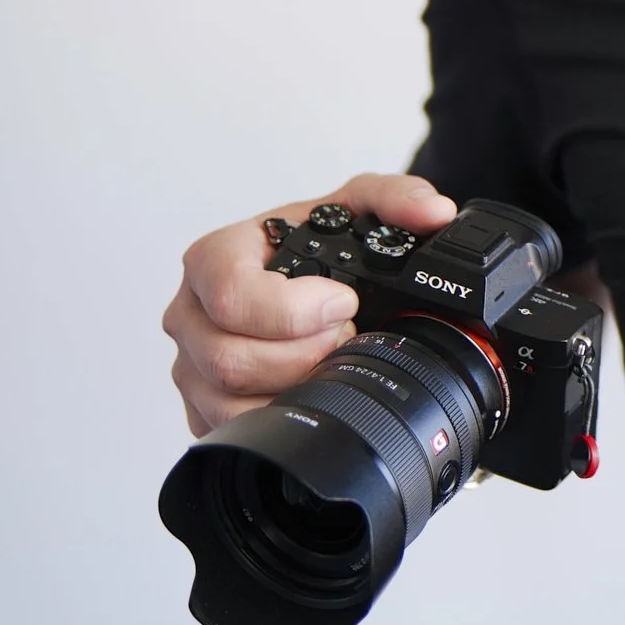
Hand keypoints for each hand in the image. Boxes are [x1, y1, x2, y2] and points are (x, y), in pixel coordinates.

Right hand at [163, 172, 455, 434]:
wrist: (303, 274)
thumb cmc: (314, 244)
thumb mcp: (356, 207)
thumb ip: (397, 197)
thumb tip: (433, 212)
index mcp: (213, 261)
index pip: (232, 295)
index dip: (293, 310)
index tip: (342, 302)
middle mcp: (192, 313)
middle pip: (231, 359)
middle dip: (305, 354)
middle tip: (342, 335)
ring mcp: (191, 363)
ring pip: (229, 401)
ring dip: (294, 386)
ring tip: (328, 358)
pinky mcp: (201, 405)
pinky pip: (230, 428)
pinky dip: (278, 415)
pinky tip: (309, 388)